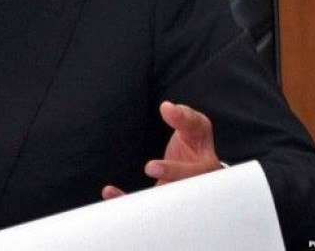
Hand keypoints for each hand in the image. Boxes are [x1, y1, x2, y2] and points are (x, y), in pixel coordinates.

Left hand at [102, 101, 220, 199]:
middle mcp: (190, 189)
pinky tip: (110, 192)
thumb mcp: (196, 126)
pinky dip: (126, 200)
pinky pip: (144, 205)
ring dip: (136, 203)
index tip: (150, 167)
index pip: (191, 175)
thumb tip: (167, 107)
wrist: (197, 161)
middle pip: (175, 198)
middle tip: (131, 186)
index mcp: (205, 170)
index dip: (172, 173)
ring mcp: (174, 197)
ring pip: (158, 206)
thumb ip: (184, 117)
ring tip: (112, 193)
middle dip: (155, 195)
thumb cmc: (197, 142)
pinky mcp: (161, 201)